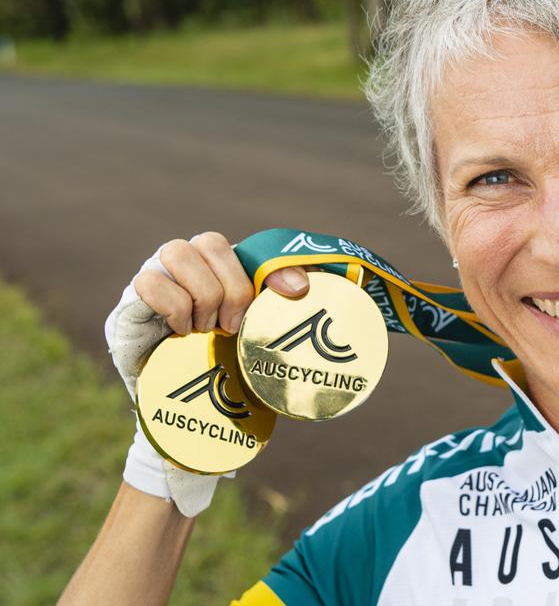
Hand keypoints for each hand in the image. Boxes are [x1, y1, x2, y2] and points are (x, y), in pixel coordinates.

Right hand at [106, 232, 308, 515]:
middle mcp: (187, 268)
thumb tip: (327, 297)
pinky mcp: (128, 306)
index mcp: (222, 272)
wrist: (185, 420)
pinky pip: (148, 282)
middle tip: (236, 325)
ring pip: (176, 252)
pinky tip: (183, 334)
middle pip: (209, 241)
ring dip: (202, 295)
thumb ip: (287, 321)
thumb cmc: (229, 376)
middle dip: (232, 285)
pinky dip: (172, 306)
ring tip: (208, 331)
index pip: (247, 248)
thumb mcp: (264, 347)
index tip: (296, 293)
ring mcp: (154, 281)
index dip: (273, 266)